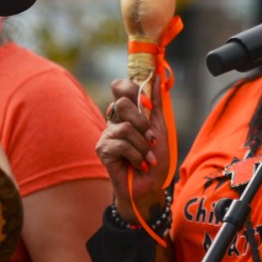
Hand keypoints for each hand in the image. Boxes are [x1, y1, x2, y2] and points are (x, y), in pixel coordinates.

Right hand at [95, 78, 169, 221]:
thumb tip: (157, 74)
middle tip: (151, 138)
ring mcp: (106, 134)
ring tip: (148, 157)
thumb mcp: (160, 127)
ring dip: (143, 145)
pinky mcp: (102, 149)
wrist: (151, 186)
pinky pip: (121, 144)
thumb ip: (156, 102)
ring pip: (125, 127)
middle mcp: (114, 120)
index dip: (134, 90)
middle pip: (122, 103)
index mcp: (127, 112)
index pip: (119, 86)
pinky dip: (137, 156)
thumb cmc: (155, 158)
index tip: (148, 105)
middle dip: (142, 122)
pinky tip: (141, 165)